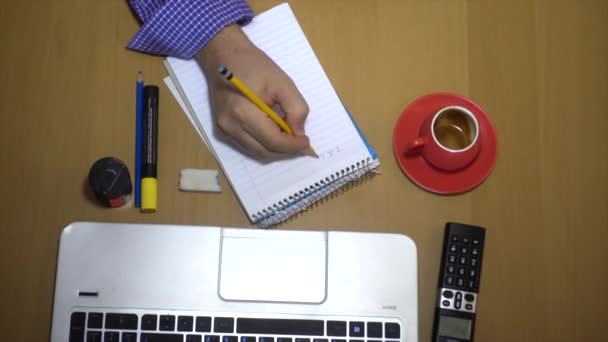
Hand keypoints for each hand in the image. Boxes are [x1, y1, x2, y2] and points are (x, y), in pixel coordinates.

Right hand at [196, 25, 309, 157]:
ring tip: (289, 136)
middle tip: (300, 142)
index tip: (306, 142)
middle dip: (285, 150)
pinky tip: (274, 132)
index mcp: (243, 113)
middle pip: (264, 151)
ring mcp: (224, 129)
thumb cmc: (254, 66)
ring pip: (256, 151)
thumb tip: (299, 133)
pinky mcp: (222, 129)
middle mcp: (230, 126)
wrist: (225, 56)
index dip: (292, 146)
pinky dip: (263, 143)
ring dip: (275, 148)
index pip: (273, 141)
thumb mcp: (283, 83)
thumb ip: (296, 109)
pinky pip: (247, 145)